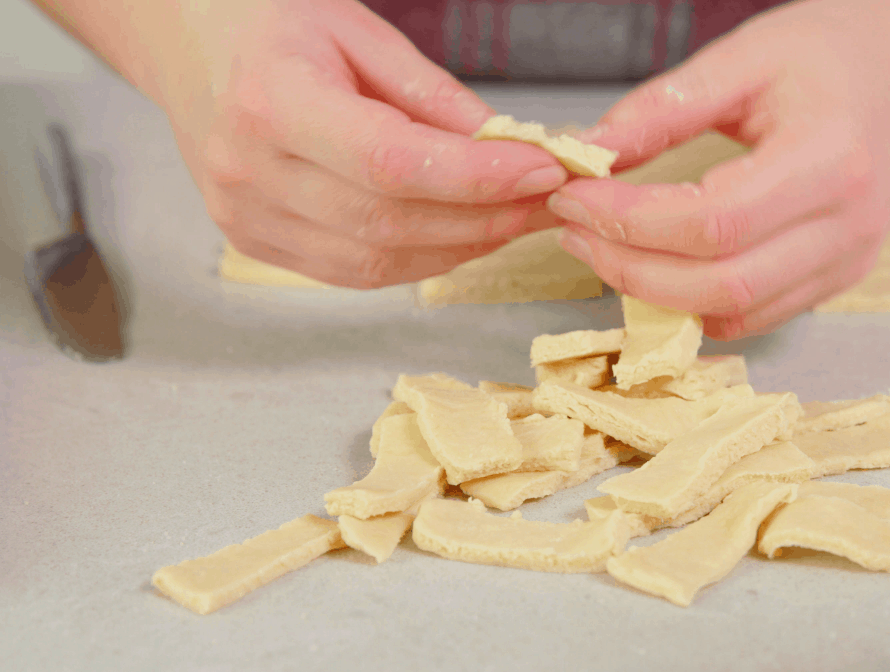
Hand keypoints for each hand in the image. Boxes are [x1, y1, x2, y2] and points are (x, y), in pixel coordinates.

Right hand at [161, 0, 566, 286]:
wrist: (189, 45)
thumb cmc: (272, 25)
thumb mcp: (360, 32)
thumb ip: (435, 98)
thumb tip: (513, 148)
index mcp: (271, 101)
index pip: (390, 163)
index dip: (476, 177)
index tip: (542, 169)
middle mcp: (248, 170)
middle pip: (389, 222)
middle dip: (484, 216)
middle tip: (544, 198)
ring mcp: (245, 216)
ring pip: (376, 263)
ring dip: (460, 246)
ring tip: (512, 216)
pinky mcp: (254, 243)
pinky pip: (353, 273)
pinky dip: (418, 259)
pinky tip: (458, 233)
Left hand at [544, 0, 889, 337]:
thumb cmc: (835, 49)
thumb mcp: (746, 56)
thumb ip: (663, 109)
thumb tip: (585, 154)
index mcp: (831, 158)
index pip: (715, 221)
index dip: (632, 221)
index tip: (574, 195)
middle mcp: (850, 224)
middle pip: (723, 284)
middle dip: (631, 268)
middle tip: (575, 230)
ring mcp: (851, 260)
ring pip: (738, 312)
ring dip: (656, 294)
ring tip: (605, 249)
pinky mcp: (841, 277)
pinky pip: (758, 316)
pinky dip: (696, 305)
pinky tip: (657, 269)